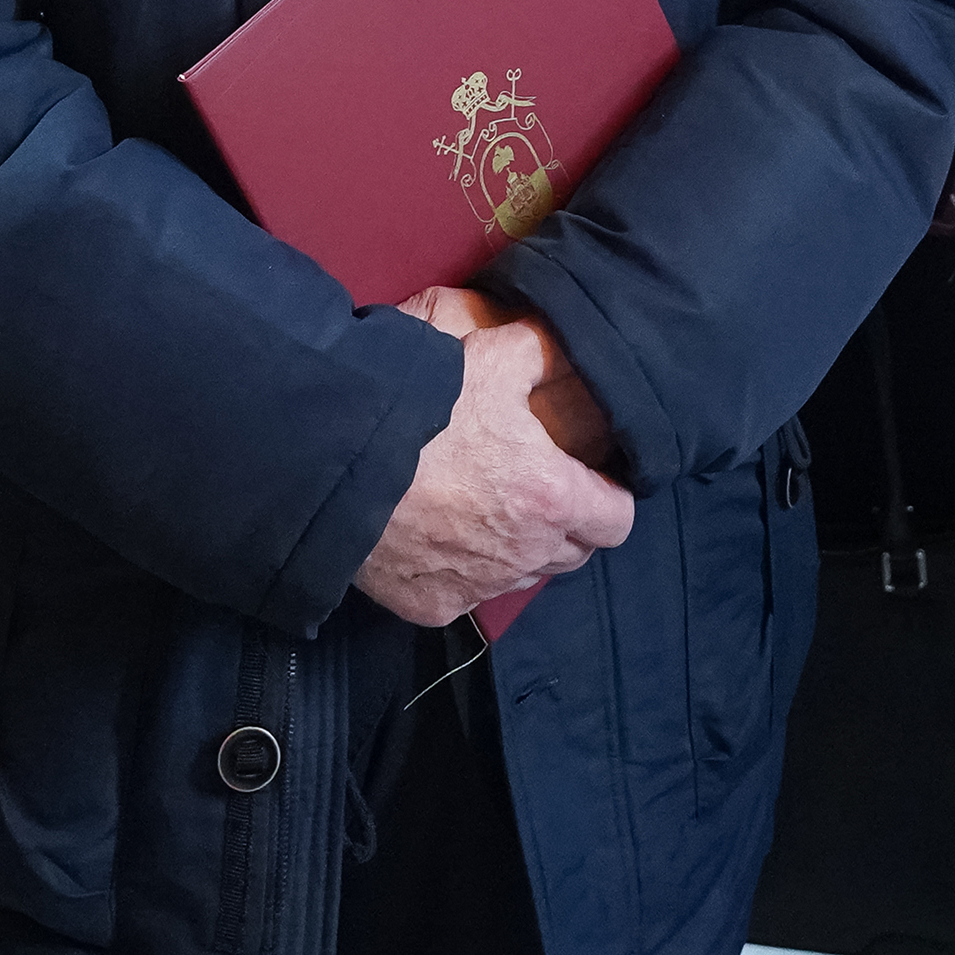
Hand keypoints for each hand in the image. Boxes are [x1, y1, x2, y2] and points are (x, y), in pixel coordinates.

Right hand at [357, 316, 634, 625]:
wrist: (338, 462)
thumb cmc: (422, 411)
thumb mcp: (491, 358)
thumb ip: (539, 353)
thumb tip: (556, 348)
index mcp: (552, 497)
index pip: (617, 520)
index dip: (609, 497)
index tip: (589, 480)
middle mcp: (524, 552)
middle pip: (575, 553)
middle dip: (567, 524)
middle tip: (535, 489)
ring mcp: (480, 585)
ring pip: (524, 576)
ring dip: (518, 549)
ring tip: (485, 509)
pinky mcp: (435, 605)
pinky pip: (468, 594)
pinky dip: (464, 572)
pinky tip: (440, 537)